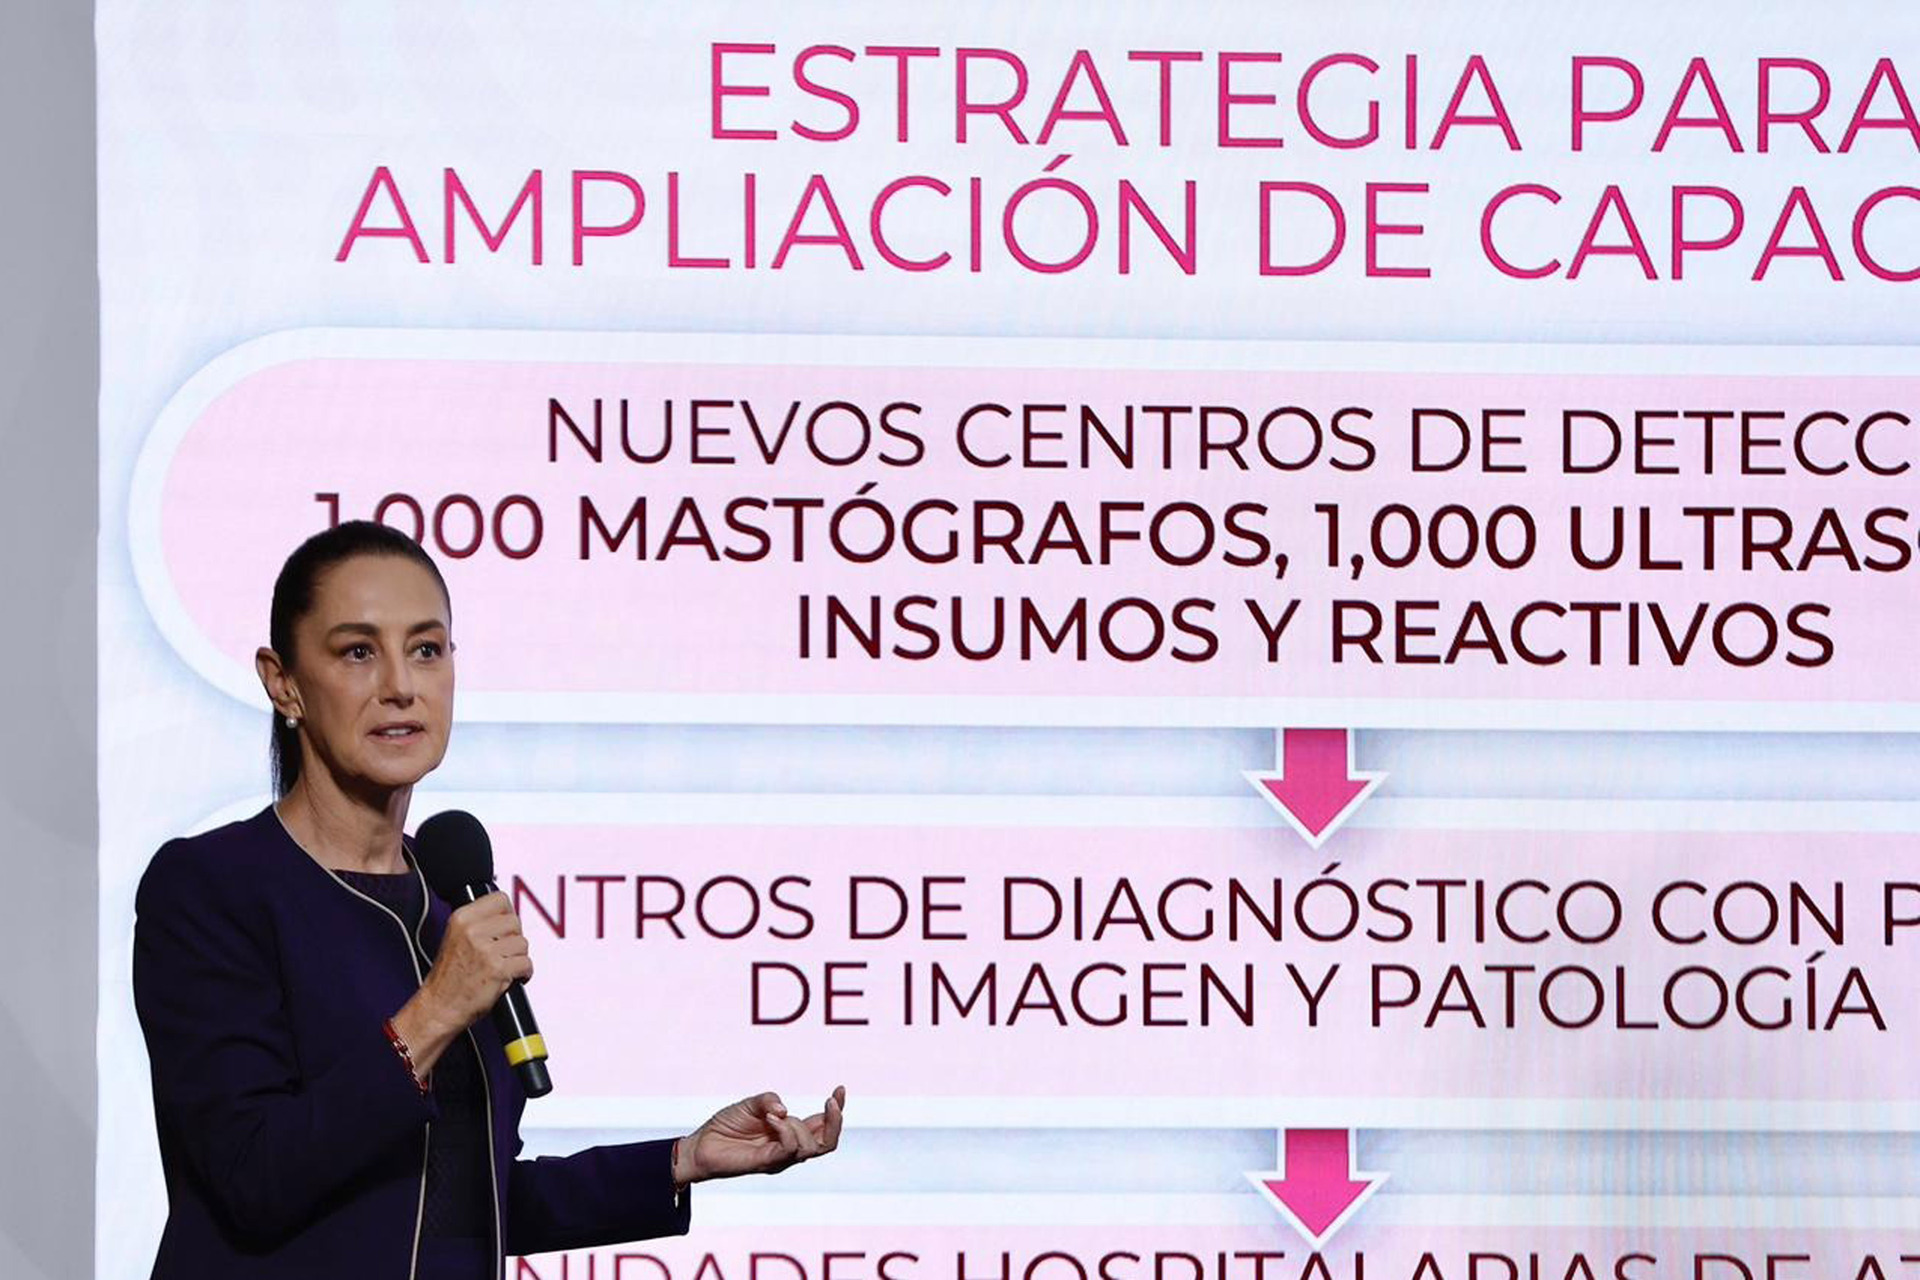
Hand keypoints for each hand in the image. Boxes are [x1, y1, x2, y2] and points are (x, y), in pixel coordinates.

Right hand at [393, 892, 531, 1074]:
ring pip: (522, 943)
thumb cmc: (447, 979)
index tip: (504, 927)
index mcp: (462, 918)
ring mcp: (486, 950)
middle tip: (503, 952)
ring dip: (518, 957)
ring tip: (503, 967)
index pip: (500, 899)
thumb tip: (506, 915)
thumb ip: (478, 923)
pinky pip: (526, 963)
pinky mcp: (498, 969)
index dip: (507, 914)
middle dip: (513, 939)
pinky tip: (510, 978)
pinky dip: (524, 973)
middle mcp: (473, 931)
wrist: (438, 1008)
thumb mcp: (455, 938)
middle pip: (515, 922)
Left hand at [675, 1086, 845, 1183]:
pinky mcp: (767, 1164)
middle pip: (827, 1142)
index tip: (840, 1089)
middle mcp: (789, 1147)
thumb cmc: (727, 1125)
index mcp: (790, 1132)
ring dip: (797, 1127)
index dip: (836, 1110)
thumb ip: (769, 1101)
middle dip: (835, 1121)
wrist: (702, 1145)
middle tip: (830, 1101)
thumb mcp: (751, 1104)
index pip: (822, 1126)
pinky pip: (788, 1150)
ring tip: (774, 1116)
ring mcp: (780, 1158)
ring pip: (810, 1148)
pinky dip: (785, 1131)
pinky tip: (770, 1120)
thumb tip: (784, 1110)